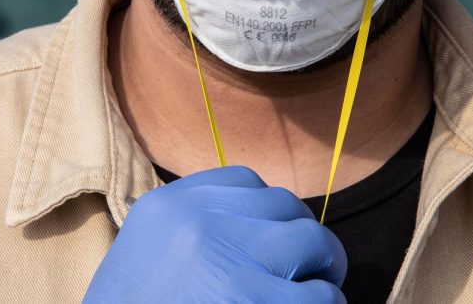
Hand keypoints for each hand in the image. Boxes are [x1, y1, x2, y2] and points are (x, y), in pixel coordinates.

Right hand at [83, 165, 346, 302]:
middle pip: (284, 205)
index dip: (269, 214)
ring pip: (313, 242)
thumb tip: (262, 227)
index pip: (245, 181)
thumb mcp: (148, 259)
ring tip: (307, 299)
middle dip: (301, 240)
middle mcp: (198, 222)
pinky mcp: (255, 302)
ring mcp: (229, 261)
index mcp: (167, 207)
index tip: (271, 243)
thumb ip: (198, 232)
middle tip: (303, 273)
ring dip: (320, 272)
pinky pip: (323, 296)